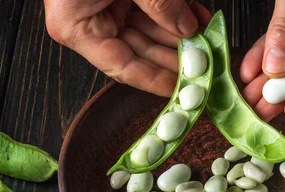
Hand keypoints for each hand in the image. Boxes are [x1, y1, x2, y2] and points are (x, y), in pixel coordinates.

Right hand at [44, 0, 210, 96]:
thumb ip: (158, 3)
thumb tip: (188, 29)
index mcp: (76, 26)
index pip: (122, 67)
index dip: (156, 81)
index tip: (185, 89)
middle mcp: (88, 20)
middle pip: (139, 52)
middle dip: (174, 58)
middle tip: (205, 67)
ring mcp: (104, 6)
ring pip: (148, 31)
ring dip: (179, 36)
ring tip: (208, 42)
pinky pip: (149, 11)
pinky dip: (174, 14)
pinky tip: (198, 20)